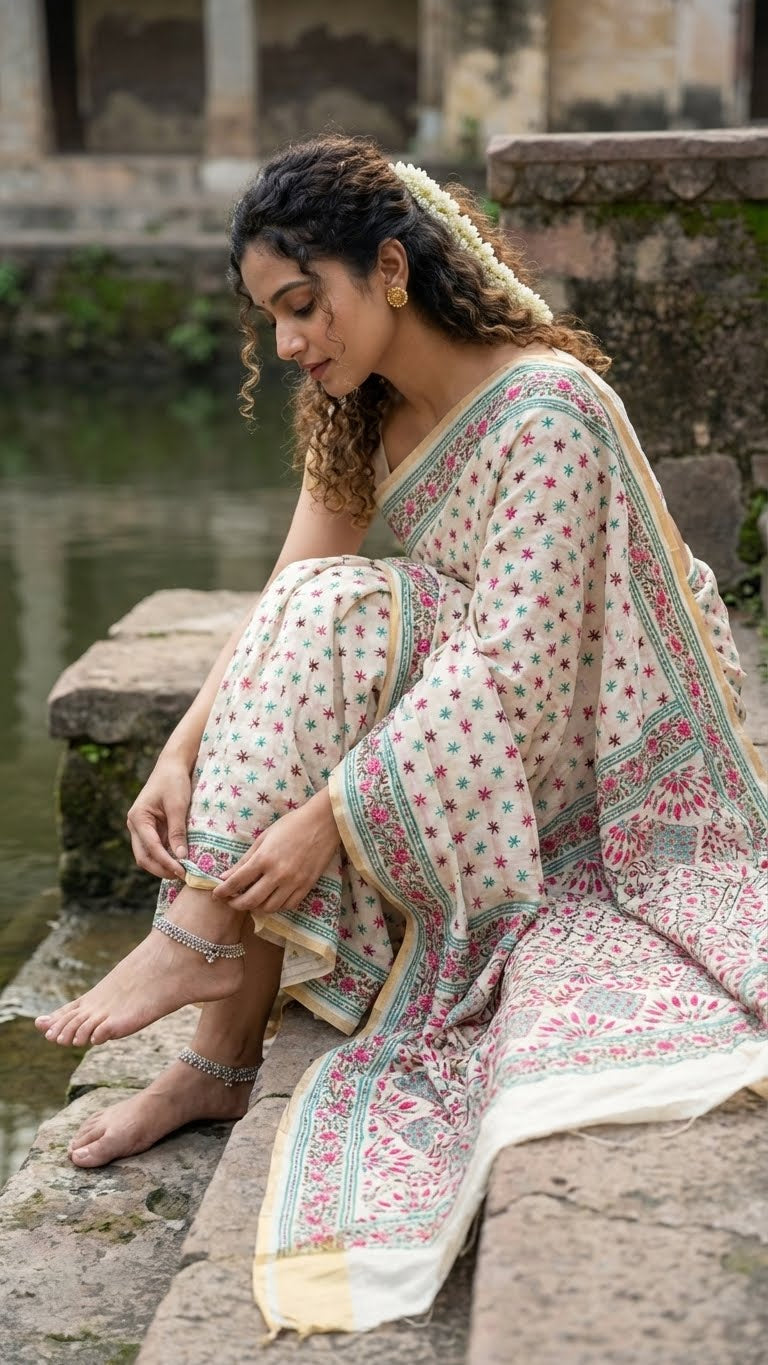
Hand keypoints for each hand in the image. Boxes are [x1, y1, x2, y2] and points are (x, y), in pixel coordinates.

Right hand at [126, 753, 192, 879]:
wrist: (172, 765)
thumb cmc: (174, 781)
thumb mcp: (178, 806)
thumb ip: (178, 832)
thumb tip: (181, 857)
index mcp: (138, 818)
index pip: (151, 848)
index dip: (166, 862)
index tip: (182, 872)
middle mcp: (135, 825)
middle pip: (143, 857)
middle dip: (161, 869)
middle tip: (182, 877)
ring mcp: (142, 828)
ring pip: (148, 855)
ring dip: (163, 865)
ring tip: (183, 872)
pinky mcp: (151, 829)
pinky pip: (156, 848)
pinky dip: (166, 857)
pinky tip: (181, 861)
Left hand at [212, 790, 339, 914]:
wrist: (324, 823)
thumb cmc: (291, 825)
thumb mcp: (263, 838)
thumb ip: (245, 860)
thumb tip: (226, 876)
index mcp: (264, 859)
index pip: (236, 882)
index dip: (222, 891)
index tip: (216, 894)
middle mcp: (277, 874)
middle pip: (250, 901)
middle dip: (236, 904)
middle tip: (230, 901)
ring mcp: (293, 883)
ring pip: (269, 908)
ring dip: (256, 907)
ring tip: (251, 900)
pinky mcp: (306, 886)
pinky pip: (288, 905)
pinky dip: (276, 906)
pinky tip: (271, 899)